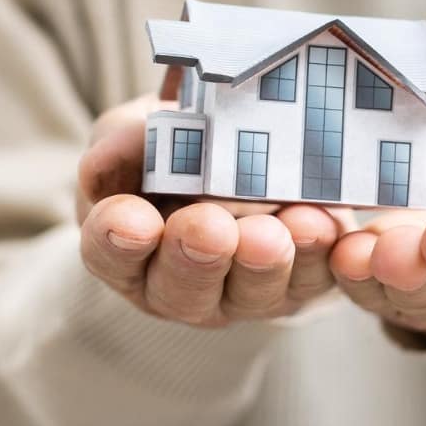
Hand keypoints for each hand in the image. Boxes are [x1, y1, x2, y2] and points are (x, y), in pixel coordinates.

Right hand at [76, 96, 342, 326]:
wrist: (242, 155)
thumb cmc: (172, 151)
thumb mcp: (138, 133)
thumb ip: (122, 143)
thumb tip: (104, 158)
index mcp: (128, 251)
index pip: (112, 253)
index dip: (119, 240)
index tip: (132, 220)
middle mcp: (182, 286)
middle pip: (184, 288)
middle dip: (197, 258)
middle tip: (209, 229)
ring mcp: (243, 292)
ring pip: (253, 290)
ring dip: (263, 262)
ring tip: (271, 232)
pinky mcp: (301, 281)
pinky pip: (314, 276)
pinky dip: (320, 254)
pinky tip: (321, 223)